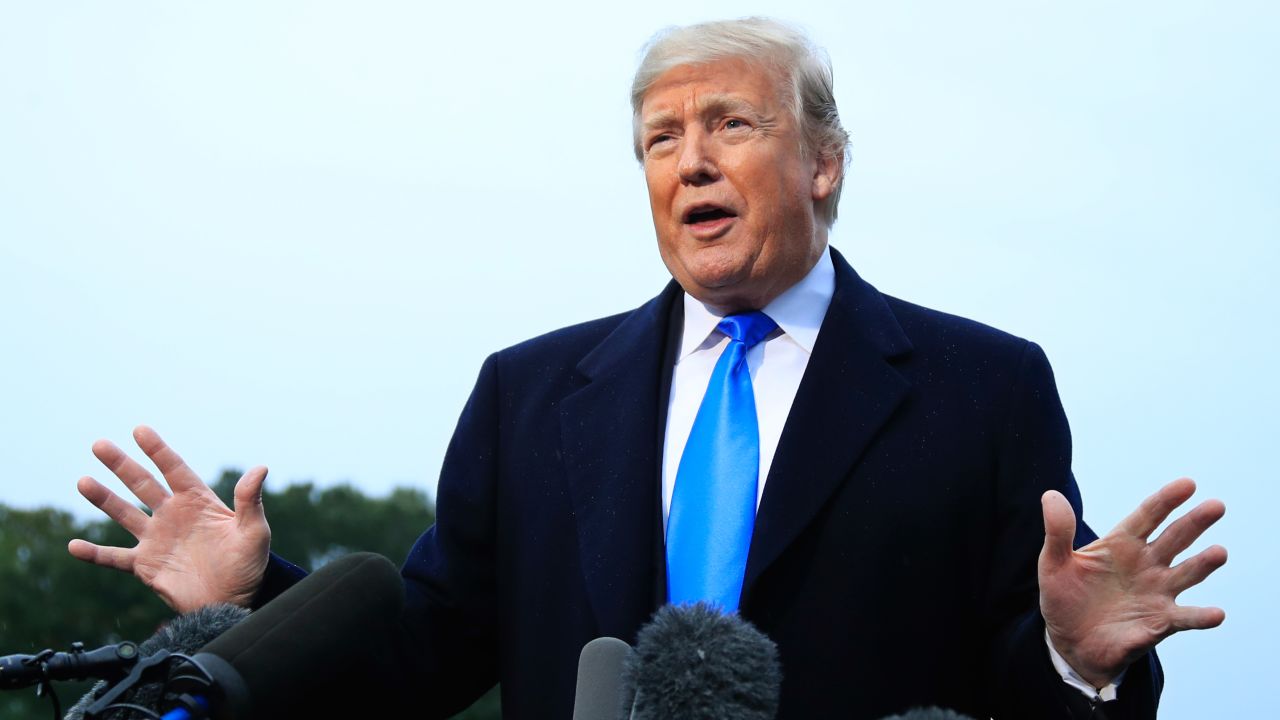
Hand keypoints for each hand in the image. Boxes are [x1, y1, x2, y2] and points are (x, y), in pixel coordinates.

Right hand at [67, 425, 271, 612]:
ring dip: (103, 499)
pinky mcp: (145, 565)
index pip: (174, 469)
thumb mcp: (254, 531)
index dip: (158, 450)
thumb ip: (250, 501)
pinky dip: (94, 553)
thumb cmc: (249, 565)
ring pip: (123, 514)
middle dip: (122, 465)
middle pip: (142, 484)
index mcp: (198, 502)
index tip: (140, 430)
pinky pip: (114, 557)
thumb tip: (260, 468)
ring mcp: (156, 539)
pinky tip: (74, 545)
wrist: (233, 602)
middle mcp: (173, 516)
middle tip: (99, 445)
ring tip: (83, 481)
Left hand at [1039, 478, 1225, 688]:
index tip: (1187, 484)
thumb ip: (1057, 531)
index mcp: (1122, 544)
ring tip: (1219, 552)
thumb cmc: (1064, 598)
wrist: (1070, 643)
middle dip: (1195, 522)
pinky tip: (1216, 614)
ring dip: (1203, 563)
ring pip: (1187, 573)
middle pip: (1175, 538)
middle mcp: (1147, 564)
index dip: (1166, 499)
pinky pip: (1185, 618)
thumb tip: (1051, 495)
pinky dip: (1201, 616)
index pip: (1148, 515)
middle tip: (1216, 506)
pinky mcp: (1160, 623)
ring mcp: (1157, 592)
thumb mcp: (1054, 564)